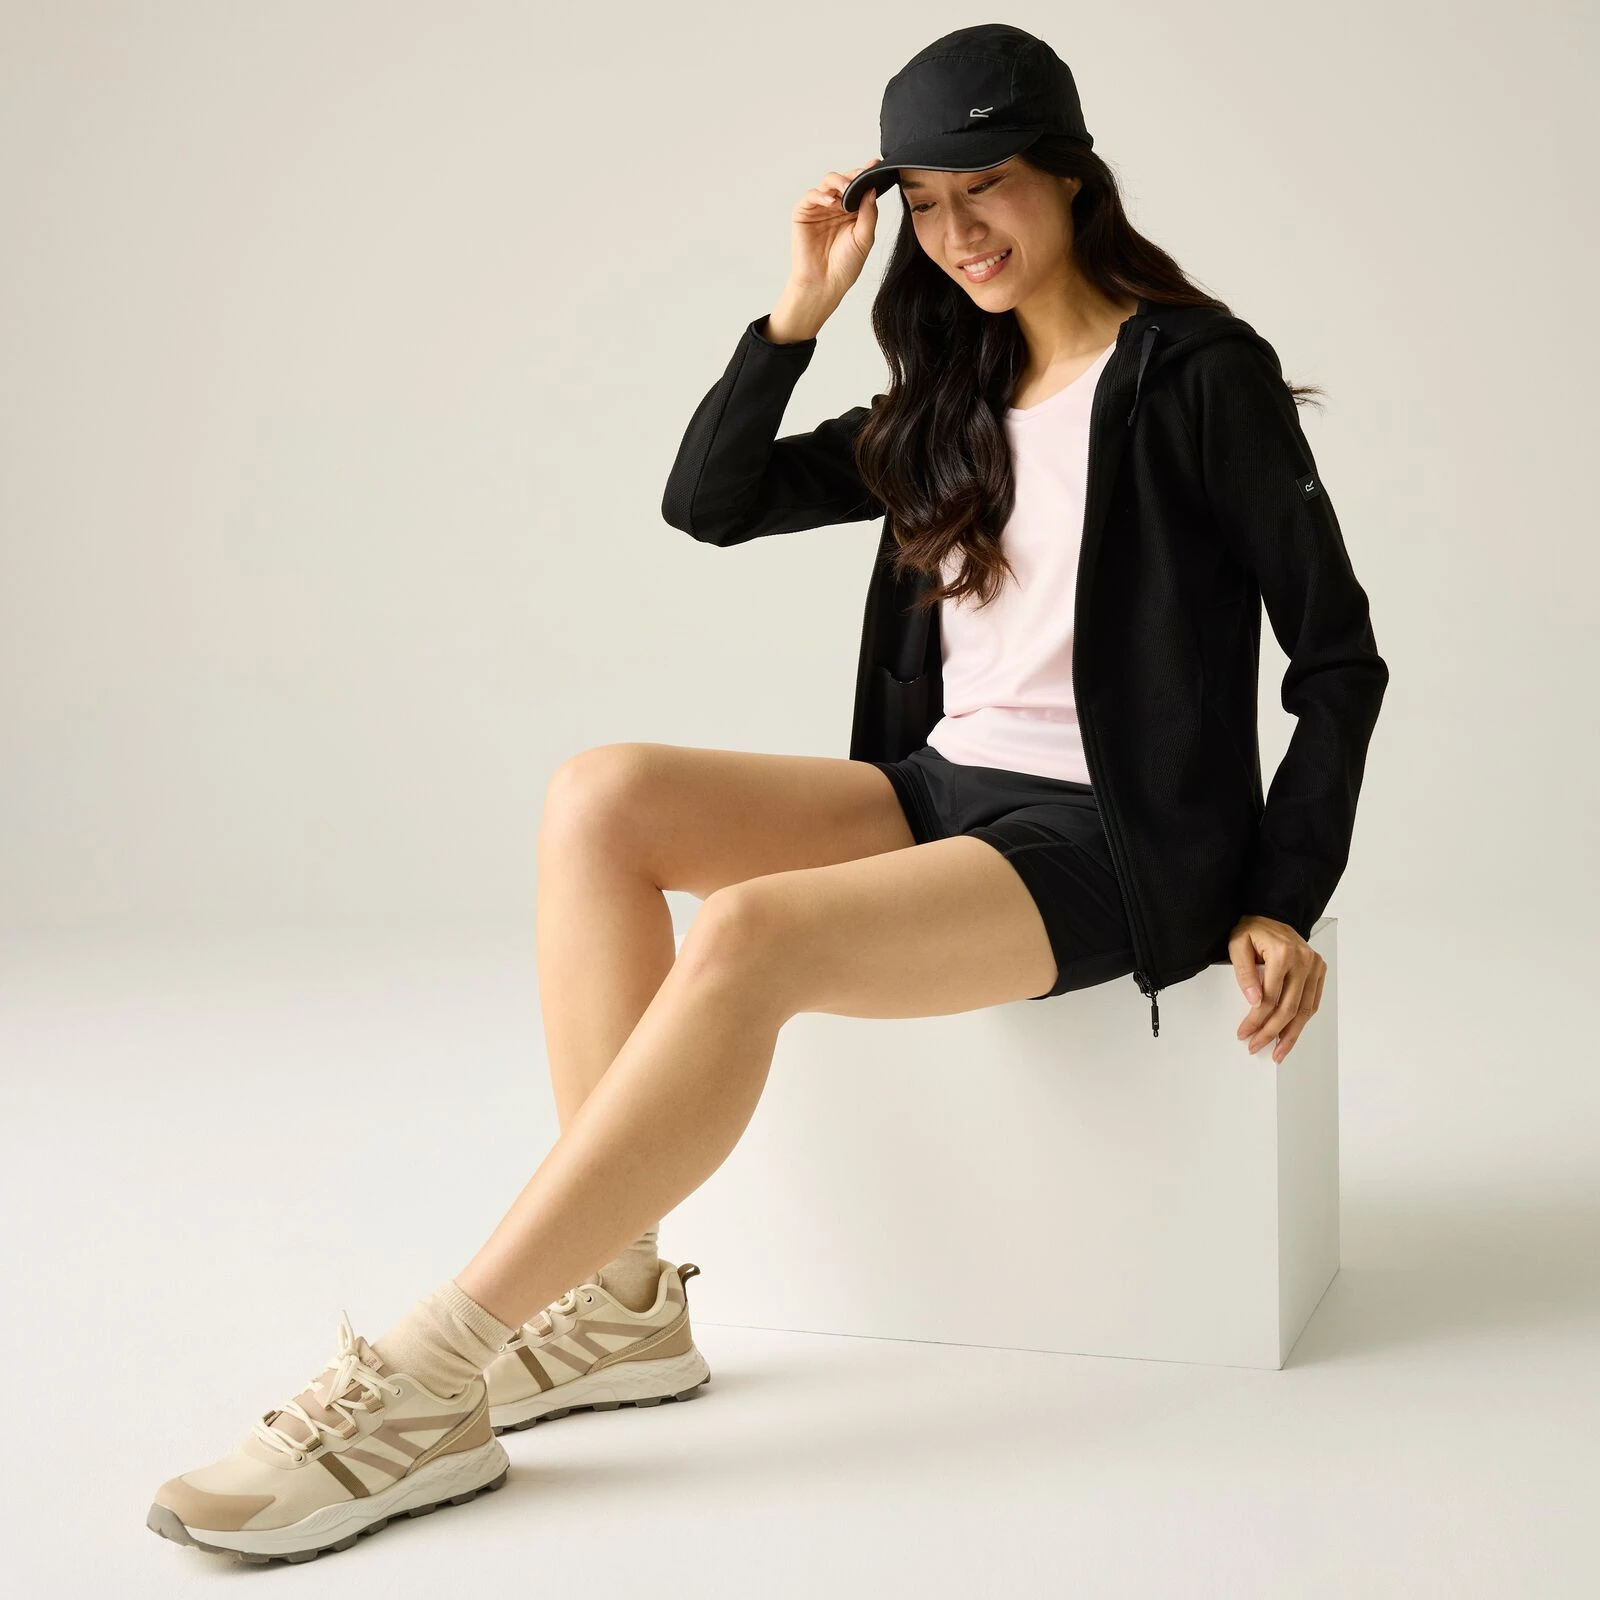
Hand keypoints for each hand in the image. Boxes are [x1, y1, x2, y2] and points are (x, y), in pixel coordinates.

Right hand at [786, 160, 882, 311]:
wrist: (824, 285)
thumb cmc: (845, 266)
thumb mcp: (864, 238)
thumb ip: (869, 213)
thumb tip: (872, 188)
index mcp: (853, 212)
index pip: (860, 188)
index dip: (866, 174)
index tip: (876, 164)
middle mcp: (836, 207)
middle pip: (844, 180)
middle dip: (853, 176)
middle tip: (861, 175)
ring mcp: (820, 209)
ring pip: (828, 183)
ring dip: (838, 181)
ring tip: (846, 188)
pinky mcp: (803, 213)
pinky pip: (811, 196)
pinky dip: (820, 194)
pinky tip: (830, 201)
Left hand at [1227, 914, 1324, 1063]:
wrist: (1272, 914)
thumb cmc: (1252, 930)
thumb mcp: (1237, 946)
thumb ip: (1244, 973)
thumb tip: (1253, 1000)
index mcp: (1283, 954)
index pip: (1270, 998)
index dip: (1256, 1020)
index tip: (1244, 1033)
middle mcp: (1304, 960)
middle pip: (1289, 1008)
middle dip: (1271, 1032)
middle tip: (1256, 1046)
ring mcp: (1314, 966)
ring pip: (1305, 1010)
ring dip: (1291, 1034)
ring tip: (1278, 1052)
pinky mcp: (1319, 970)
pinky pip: (1313, 1002)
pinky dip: (1302, 1020)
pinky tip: (1291, 1034)